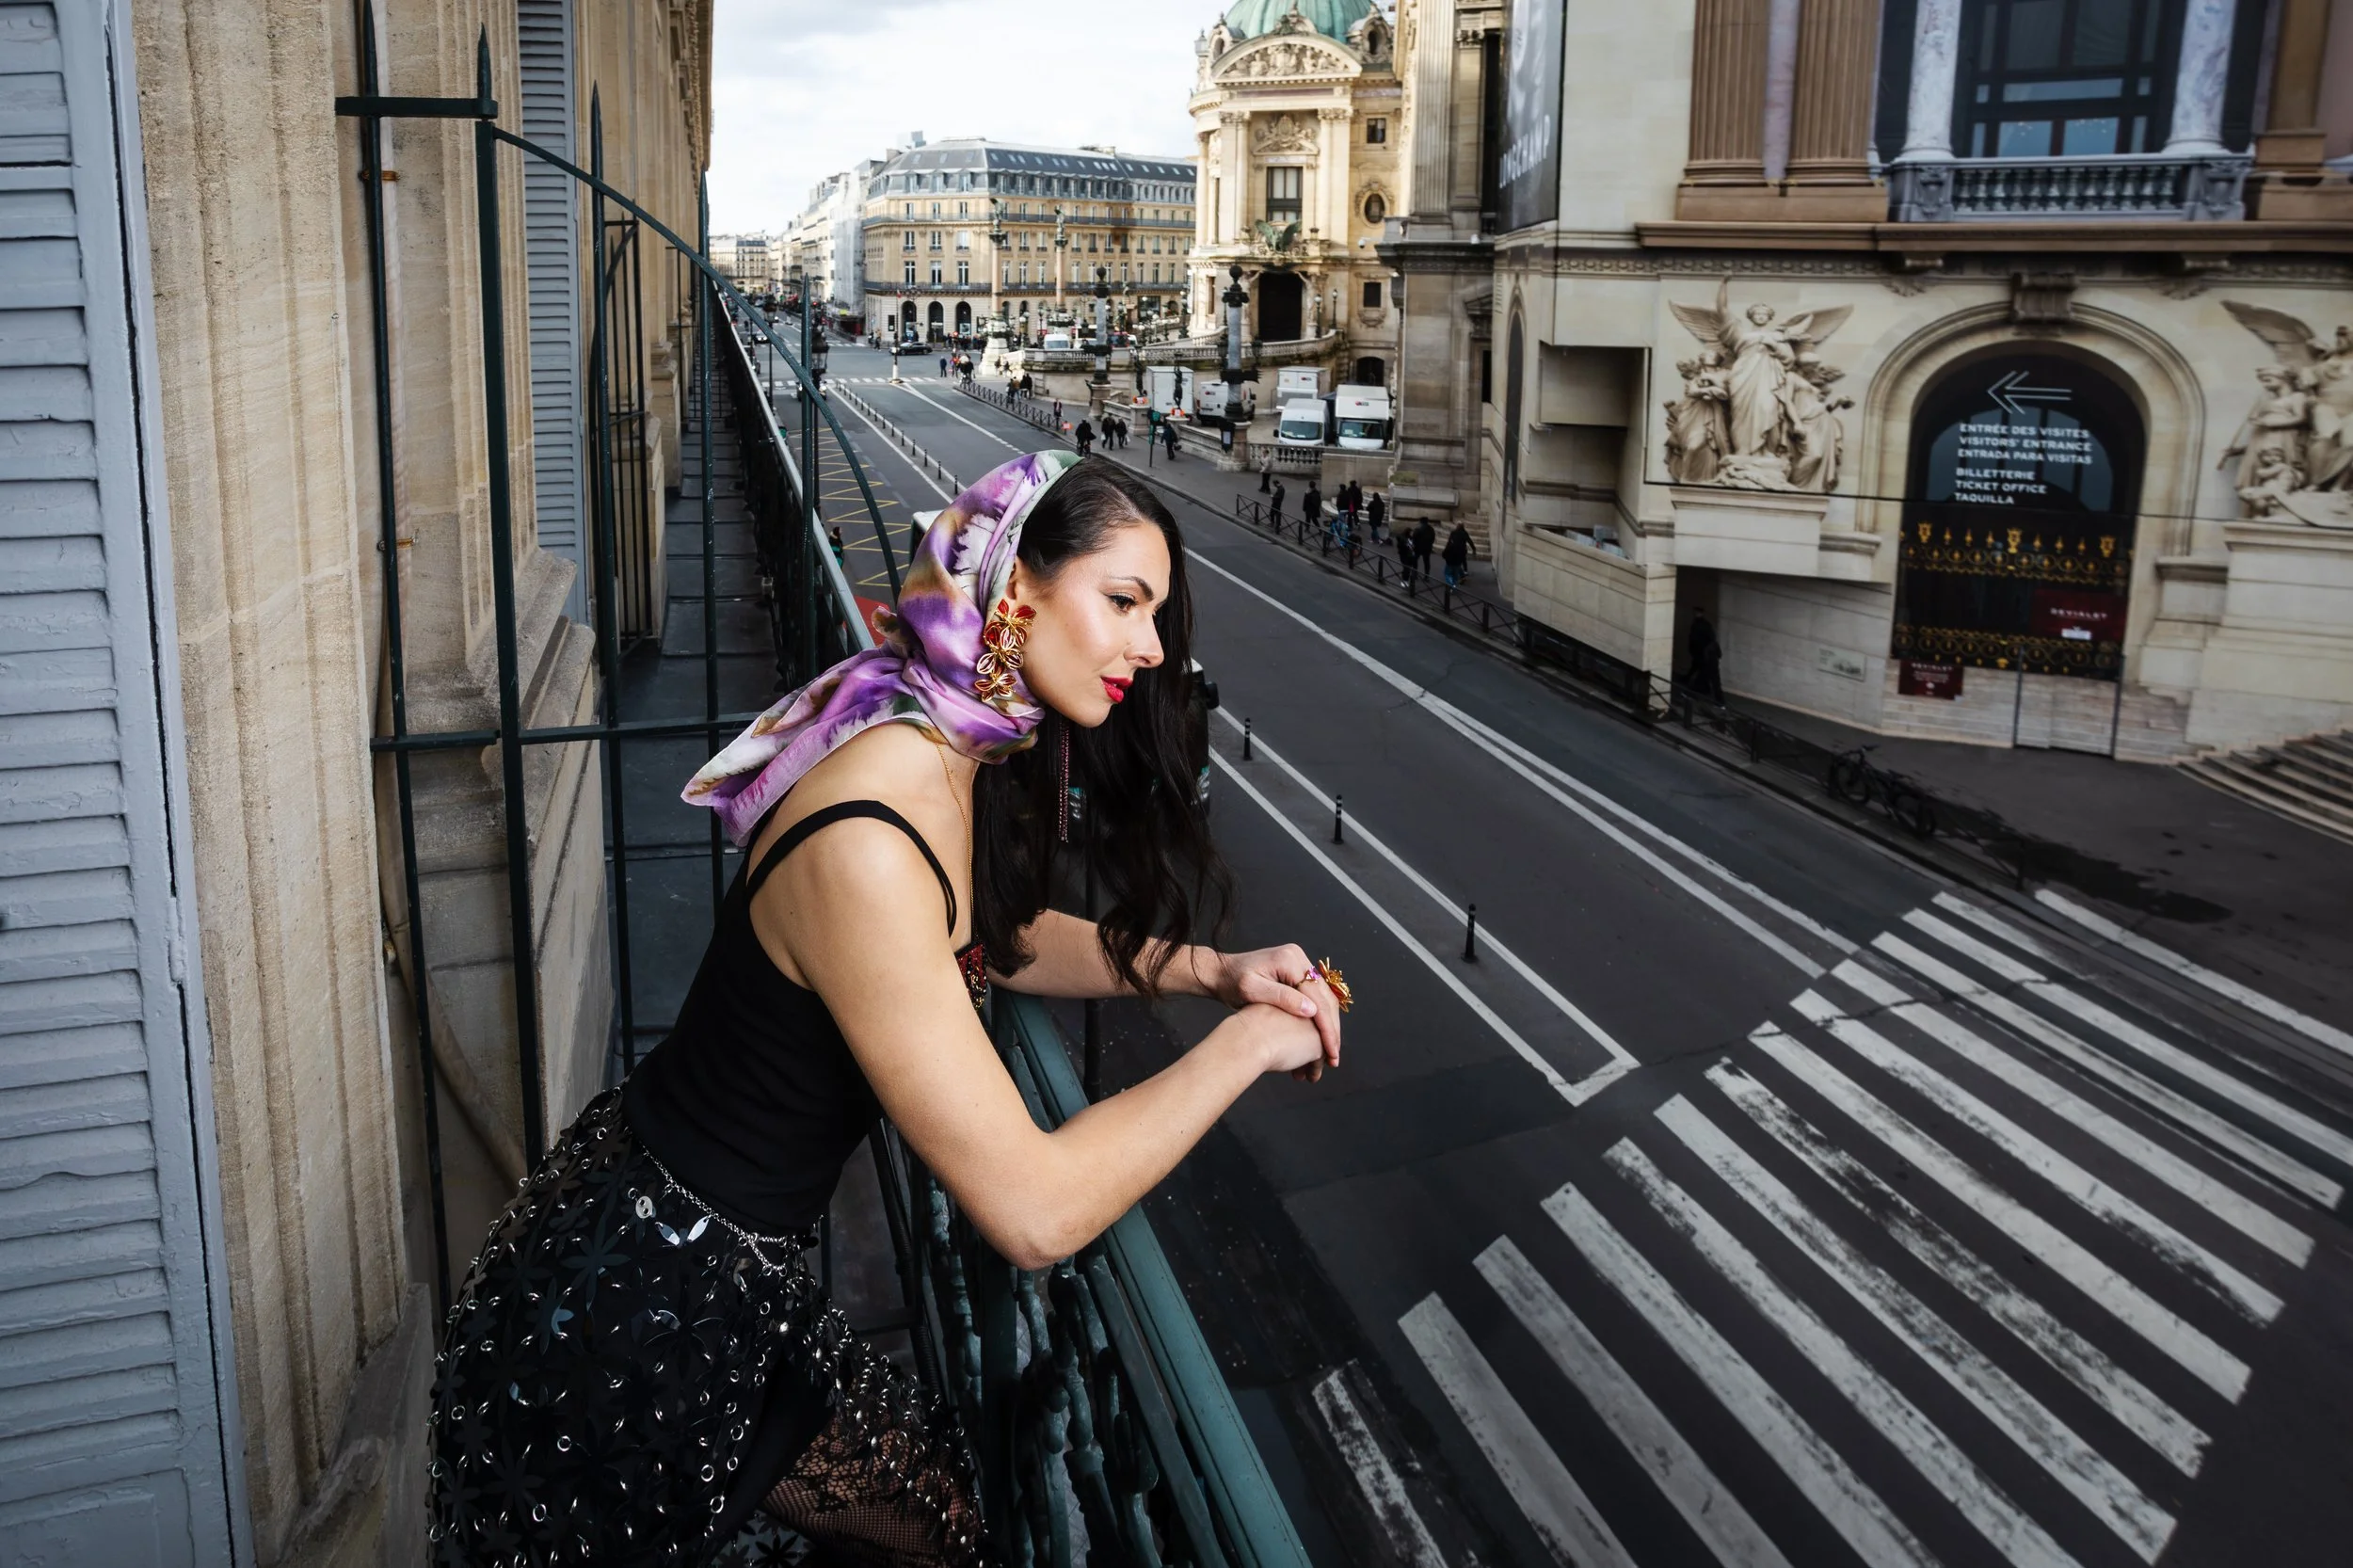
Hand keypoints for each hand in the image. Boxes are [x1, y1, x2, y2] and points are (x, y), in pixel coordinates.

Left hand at [1212, 945, 1341, 1081]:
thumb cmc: (1230, 982)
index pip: (1317, 996)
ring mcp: (1299, 965)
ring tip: (1328, 1052)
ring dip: (1328, 1025)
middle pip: (1325, 997)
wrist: (1219, 972)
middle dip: (1331, 1029)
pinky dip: (1319, 1018)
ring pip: (1323, 998)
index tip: (1330, 1051)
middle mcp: (1299, 959)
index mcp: (1290, 960)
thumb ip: (1281, 997)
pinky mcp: (1295, 974)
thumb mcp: (1252, 990)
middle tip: (1333, 1057)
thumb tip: (1312, 1010)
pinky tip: (1319, 1038)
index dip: (1326, 1026)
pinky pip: (1314, 997)